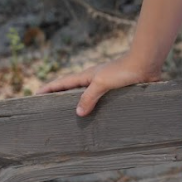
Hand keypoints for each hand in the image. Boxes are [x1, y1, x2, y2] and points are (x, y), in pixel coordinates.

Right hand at [37, 55, 161, 115]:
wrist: (146, 64)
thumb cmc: (123, 70)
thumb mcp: (102, 83)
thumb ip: (89, 97)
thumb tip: (77, 112)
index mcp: (86, 76)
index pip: (61, 83)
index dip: (48, 89)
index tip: (35, 95)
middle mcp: (93, 80)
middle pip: (71, 90)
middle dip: (59, 97)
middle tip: (49, 109)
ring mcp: (105, 85)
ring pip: (87, 96)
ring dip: (78, 104)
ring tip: (71, 118)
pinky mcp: (117, 90)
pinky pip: (101, 100)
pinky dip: (95, 108)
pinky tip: (97, 117)